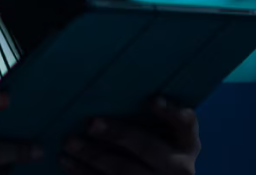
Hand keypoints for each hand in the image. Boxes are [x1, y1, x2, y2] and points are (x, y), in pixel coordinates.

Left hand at [60, 97, 200, 174]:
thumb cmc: (158, 150)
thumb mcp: (168, 136)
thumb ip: (155, 117)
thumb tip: (120, 89)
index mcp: (188, 144)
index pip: (186, 124)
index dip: (171, 113)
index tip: (152, 100)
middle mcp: (179, 167)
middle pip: (147, 148)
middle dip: (119, 134)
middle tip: (91, 122)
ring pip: (123, 171)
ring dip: (92, 156)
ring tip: (69, 142)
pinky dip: (83, 173)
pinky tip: (67, 162)